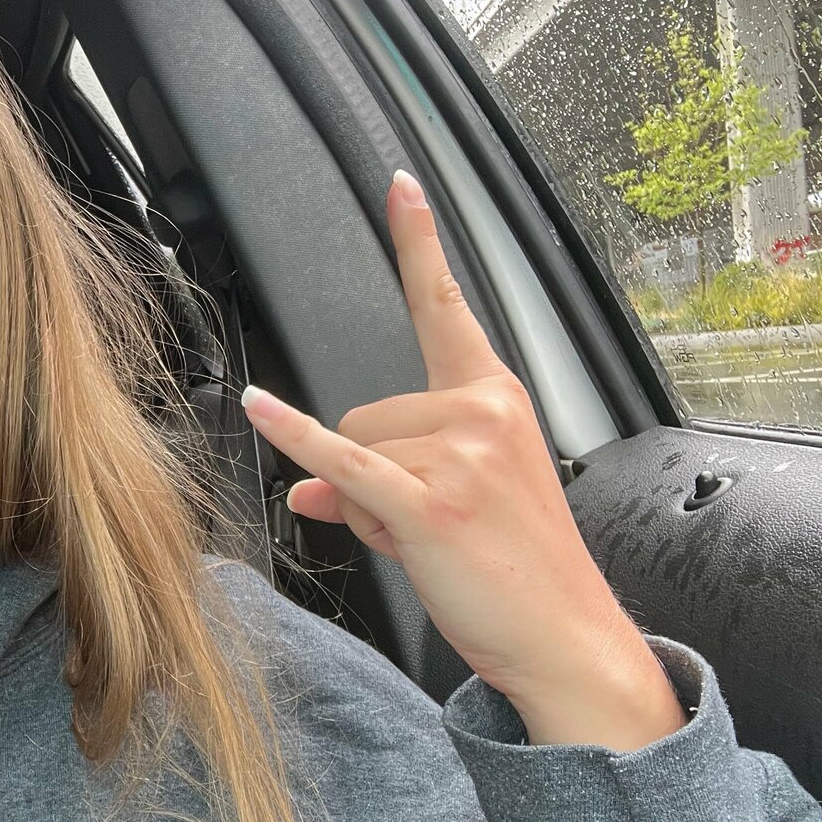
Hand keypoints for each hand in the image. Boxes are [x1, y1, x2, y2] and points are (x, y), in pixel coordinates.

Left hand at [239, 170, 684, 746]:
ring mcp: (460, 453)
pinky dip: (295, 439)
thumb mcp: (446, 510)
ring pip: (351, 452)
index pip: (445, 308)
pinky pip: (341, 459)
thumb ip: (373, 480)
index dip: (418, 244)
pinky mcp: (429, 500)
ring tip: (426, 542)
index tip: (399, 184)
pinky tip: (258, 408)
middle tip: (426, 525)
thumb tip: (302, 485)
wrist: (563, 637)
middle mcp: (482, 411)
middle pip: (363, 413)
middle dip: (371, 475)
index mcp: (496, 398)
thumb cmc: (514, 572)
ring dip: (365, 506)